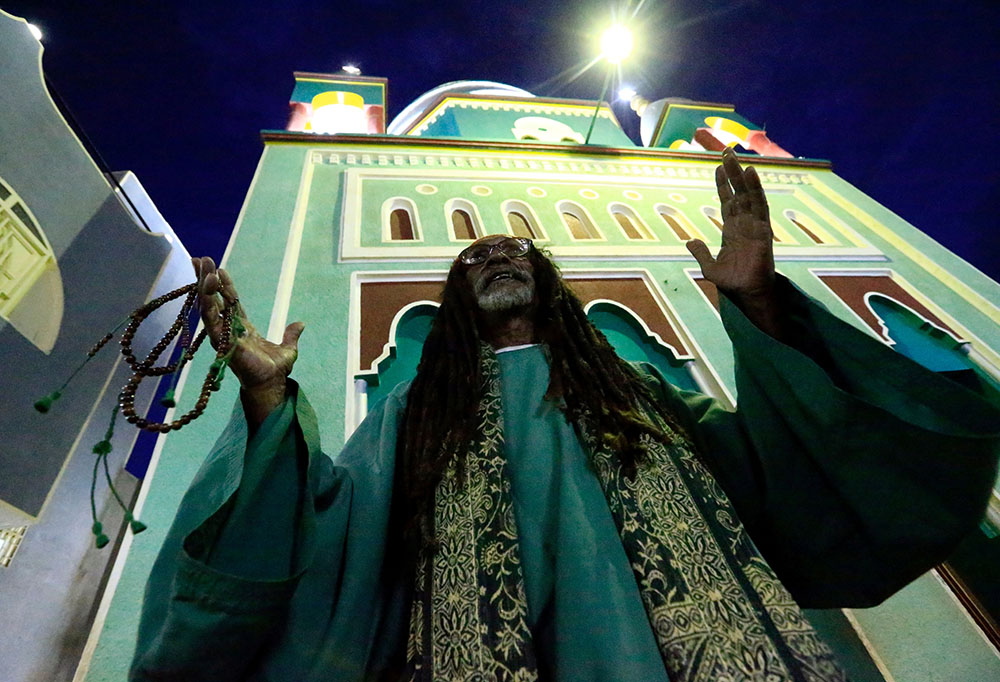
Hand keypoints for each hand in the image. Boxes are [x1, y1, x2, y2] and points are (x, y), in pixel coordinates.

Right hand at [192, 257, 303, 422]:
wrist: (271, 384)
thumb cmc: (275, 370)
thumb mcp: (288, 348)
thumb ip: (291, 335)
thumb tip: (300, 324)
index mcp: (241, 328)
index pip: (230, 301)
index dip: (224, 285)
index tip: (218, 268)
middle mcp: (228, 329)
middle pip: (214, 299)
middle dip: (206, 279)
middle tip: (200, 259)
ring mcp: (223, 335)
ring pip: (209, 306)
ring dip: (204, 286)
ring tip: (201, 266)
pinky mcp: (222, 341)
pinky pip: (211, 320)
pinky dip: (207, 305)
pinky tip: (204, 289)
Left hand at [686, 148, 784, 337]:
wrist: (748, 294)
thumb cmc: (733, 282)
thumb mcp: (709, 267)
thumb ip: (700, 252)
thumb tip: (690, 241)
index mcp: (732, 231)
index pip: (727, 202)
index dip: (723, 185)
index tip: (718, 168)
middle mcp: (744, 224)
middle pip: (737, 193)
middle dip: (732, 173)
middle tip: (726, 151)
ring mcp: (754, 225)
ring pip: (748, 194)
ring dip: (741, 176)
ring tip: (734, 157)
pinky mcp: (762, 229)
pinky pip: (759, 205)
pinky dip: (755, 188)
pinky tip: (751, 173)